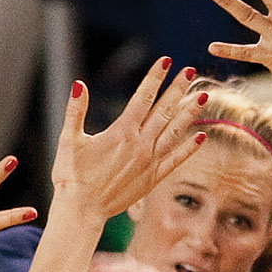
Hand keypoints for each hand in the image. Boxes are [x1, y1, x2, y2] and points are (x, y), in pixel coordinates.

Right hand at [50, 59, 205, 222]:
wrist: (82, 210)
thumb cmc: (72, 176)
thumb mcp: (69, 140)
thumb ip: (75, 111)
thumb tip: (79, 84)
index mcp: (121, 132)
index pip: (143, 97)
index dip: (155, 77)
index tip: (166, 61)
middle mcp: (140, 145)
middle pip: (164, 111)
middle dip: (177, 89)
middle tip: (190, 71)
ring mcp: (149, 163)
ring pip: (174, 133)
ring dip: (189, 114)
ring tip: (203, 97)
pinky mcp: (152, 179)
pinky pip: (175, 160)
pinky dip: (188, 148)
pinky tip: (201, 136)